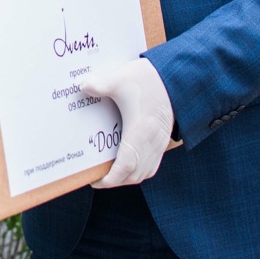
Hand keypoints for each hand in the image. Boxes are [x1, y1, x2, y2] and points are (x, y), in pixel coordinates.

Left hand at [79, 57, 173, 186]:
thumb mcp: (121, 79)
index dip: (110, 179)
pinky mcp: (163, 140)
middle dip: (115, 181)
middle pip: (134, 175)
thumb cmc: (149, 79)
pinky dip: (139, 170)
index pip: (126, 167)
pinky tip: (128, 163)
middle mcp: (152, 142)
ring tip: (110, 172)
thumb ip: (101, 84)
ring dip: (127, 177)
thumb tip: (83, 86)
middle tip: (97, 176)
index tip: (95, 181)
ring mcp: (160, 143)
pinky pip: (152, 165)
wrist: (176, 78)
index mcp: (140, 131)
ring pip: (145, 172)